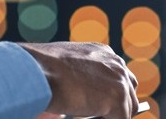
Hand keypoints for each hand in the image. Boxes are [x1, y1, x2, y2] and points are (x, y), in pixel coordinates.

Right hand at [17, 42, 139, 118]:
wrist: (36, 71)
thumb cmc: (40, 68)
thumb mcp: (64, 67)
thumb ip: (79, 77)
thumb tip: (78, 98)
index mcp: (103, 53)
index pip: (118, 76)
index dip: (109, 93)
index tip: (99, 105)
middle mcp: (115, 63)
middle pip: (130, 91)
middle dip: (118, 105)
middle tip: (98, 115)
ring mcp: (118, 80)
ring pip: (128, 109)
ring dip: (111, 116)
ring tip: (90, 116)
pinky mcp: (118, 98)